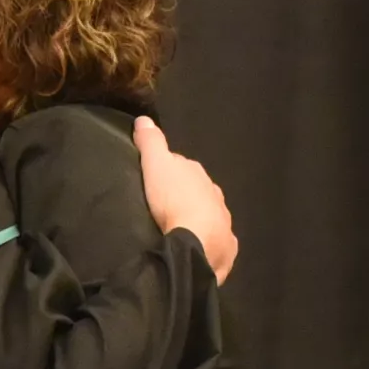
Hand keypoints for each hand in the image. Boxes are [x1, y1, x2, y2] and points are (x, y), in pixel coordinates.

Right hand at [133, 117, 237, 284]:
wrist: (196, 243)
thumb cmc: (173, 201)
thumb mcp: (156, 166)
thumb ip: (151, 143)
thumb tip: (144, 119)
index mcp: (200, 176)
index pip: (183, 168)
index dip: (168, 172)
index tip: (154, 180)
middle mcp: (216, 197)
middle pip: (198, 193)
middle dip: (185, 197)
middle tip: (163, 206)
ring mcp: (223, 224)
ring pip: (208, 217)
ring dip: (196, 220)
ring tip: (177, 229)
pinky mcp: (224, 249)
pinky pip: (215, 243)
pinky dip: (206, 243)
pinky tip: (195, 248)